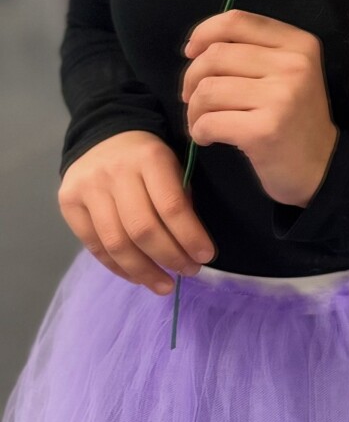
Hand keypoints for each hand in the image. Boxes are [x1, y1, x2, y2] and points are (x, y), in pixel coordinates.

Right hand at [58, 130, 213, 294]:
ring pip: (116, 243)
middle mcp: (115, 173)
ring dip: (143, 271)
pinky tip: (138, 277)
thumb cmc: (148, 157)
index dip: (190, 236)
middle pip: (142, 228)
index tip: (206, 256)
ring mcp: (88, 189)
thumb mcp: (173, 163)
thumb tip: (192, 245)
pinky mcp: (68, 204)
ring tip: (164, 285)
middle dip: (170, 256)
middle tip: (189, 271)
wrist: (104, 137)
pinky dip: (118, 267)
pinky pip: (94, 246)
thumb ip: (181, 197)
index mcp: (150, 157)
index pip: (171, 205)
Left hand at [182, 10, 338, 207]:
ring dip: (193, 109)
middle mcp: (294, 64)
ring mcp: (281, 97)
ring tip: (203, 121)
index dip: (204, 33)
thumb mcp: (286, 73)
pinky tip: (209, 138)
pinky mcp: (265, 129)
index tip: (191, 52)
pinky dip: (198, 131)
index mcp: (299, 43)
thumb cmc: (294, 117)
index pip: (237, 21)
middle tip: (195, 99)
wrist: (320, 167)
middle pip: (216, 55)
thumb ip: (251, 51)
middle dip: (192, 78)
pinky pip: (208, 121)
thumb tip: (195, 47)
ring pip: (207, 89)